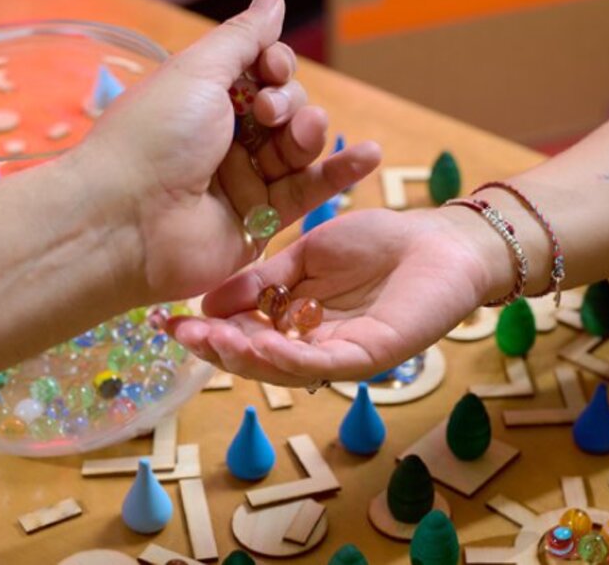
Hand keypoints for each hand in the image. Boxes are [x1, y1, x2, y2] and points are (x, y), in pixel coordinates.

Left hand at [73, 0, 380, 303]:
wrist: (128, 223)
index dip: (277, 66)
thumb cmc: (153, 137)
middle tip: (268, 111)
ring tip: (302, 131)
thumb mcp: (198, 72)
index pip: (262, 73)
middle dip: (289, 102)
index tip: (272, 68)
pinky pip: (309, 191)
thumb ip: (244, 39)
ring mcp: (244, 180)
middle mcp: (224, 138)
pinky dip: (341, 172)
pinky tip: (370, 154)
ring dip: (309, 131)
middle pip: (286, 108)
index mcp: (204, 99)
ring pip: (299, 147)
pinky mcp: (262, 219)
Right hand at [170, 207, 503, 384]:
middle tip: (184, 336)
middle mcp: (315, 345)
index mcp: (298, 322)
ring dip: (245, 356)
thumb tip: (207, 302)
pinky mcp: (370, 356)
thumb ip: (262, 279)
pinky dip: (287, 358)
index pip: (245, 334)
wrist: (437, 239)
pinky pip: (321, 363)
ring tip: (212, 340)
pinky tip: (259, 343)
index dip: (209, 331)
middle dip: (218, 348)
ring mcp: (342, 354)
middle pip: (258, 359)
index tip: (171, 320)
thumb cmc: (378, 243)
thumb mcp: (305, 255)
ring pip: (284, 368)